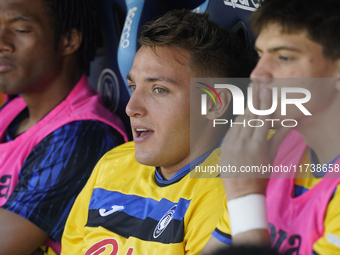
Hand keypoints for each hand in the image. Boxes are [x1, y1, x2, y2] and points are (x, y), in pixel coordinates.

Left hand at [220, 84, 289, 199]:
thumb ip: (278, 138)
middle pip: (249, 116)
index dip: (264, 102)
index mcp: (257, 145)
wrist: (242, 192)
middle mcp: (242, 142)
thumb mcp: (271, 158)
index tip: (266, 90)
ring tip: (251, 99)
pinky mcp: (223, 147)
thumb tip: (288, 124)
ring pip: (239, 121)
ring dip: (246, 111)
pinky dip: (238, 122)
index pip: (261, 118)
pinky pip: (231, 129)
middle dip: (254, 100)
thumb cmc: (260, 176)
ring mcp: (230, 144)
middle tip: (257, 86)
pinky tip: (243, 117)